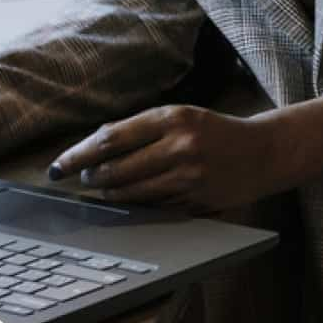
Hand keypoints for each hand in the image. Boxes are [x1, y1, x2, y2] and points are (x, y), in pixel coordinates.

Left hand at [48, 105, 276, 214]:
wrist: (263, 152)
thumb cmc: (215, 130)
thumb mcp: (182, 115)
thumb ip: (142, 128)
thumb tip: (96, 142)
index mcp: (173, 117)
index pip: (112, 139)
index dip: (79, 154)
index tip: (59, 165)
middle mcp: (180, 145)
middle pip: (116, 169)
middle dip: (93, 177)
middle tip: (85, 178)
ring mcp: (189, 176)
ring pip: (132, 193)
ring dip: (111, 194)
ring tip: (103, 190)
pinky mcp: (196, 201)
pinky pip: (154, 207)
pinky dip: (137, 205)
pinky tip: (132, 200)